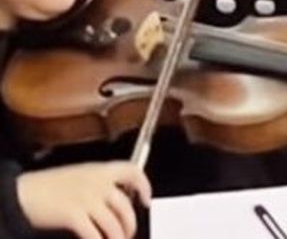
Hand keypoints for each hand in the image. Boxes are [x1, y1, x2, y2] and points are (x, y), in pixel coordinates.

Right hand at [17, 162, 150, 238]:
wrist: (24, 192)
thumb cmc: (49, 185)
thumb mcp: (80, 176)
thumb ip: (100, 184)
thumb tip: (116, 200)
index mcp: (101, 170)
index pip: (133, 172)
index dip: (145, 186)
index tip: (146, 200)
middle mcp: (98, 183)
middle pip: (125, 207)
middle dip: (130, 225)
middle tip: (128, 234)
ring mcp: (87, 199)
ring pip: (114, 224)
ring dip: (117, 238)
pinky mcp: (74, 216)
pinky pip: (95, 235)